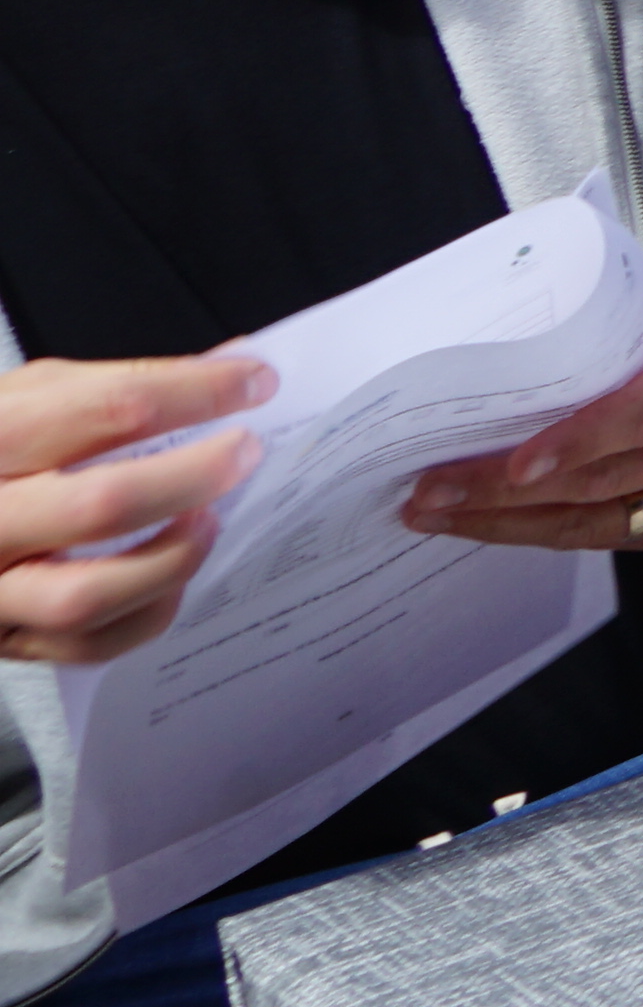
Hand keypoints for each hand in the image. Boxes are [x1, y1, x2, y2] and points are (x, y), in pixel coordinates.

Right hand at [0, 356, 270, 666]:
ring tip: (210, 519)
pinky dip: (148, 610)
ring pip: (86, 594)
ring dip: (170, 558)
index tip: (254, 382)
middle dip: (192, 476)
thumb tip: (232, 363)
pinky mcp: (5, 636)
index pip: (105, 410)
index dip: (195, 392)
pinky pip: (88, 643)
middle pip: (99, 506)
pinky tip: (172, 574)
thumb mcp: (26, 398)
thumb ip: (118, 385)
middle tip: (243, 451)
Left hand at [403, 296, 642, 550]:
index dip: (581, 441)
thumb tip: (496, 338)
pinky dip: (533, 531)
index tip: (517, 464)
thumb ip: (605, 325)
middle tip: (430, 489)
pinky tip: (482, 522)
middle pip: (603, 478)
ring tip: (434, 512)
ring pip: (592, 520)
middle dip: (506, 489)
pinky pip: (599, 538)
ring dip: (504, 520)